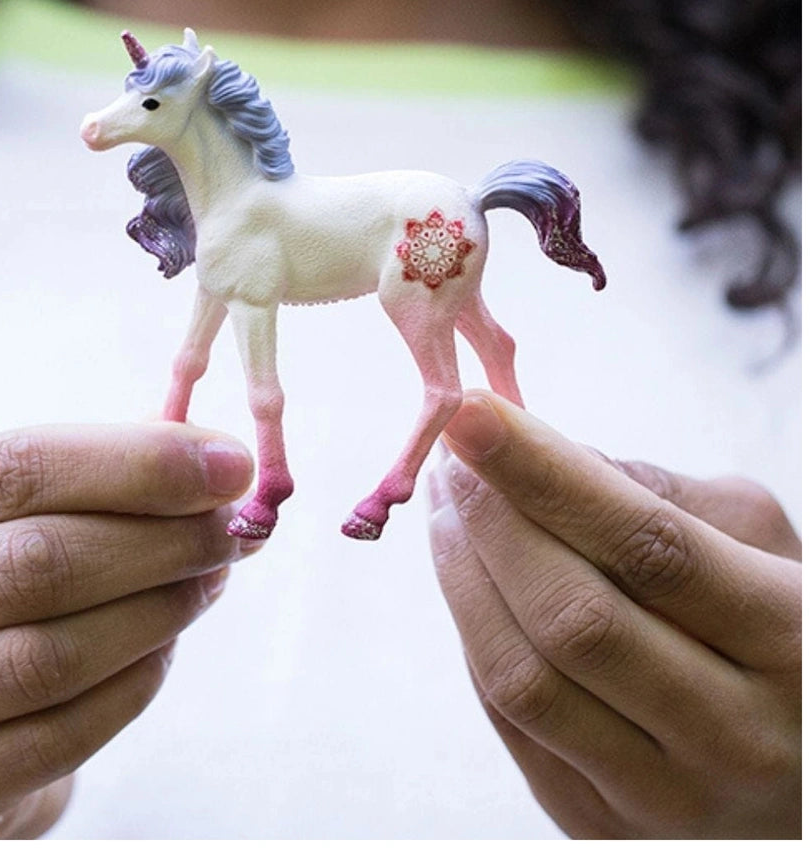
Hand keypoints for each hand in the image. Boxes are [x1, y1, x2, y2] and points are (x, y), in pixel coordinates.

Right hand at [0, 421, 255, 838]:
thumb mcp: (3, 507)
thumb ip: (102, 475)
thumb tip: (218, 462)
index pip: (19, 467)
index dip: (140, 463)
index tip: (230, 464)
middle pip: (39, 561)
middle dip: (163, 540)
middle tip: (229, 530)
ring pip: (53, 655)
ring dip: (161, 610)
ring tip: (209, 580)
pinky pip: (63, 734)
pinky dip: (138, 680)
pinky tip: (167, 644)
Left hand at [429, 391, 799, 837]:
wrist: (801, 778)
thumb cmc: (782, 635)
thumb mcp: (762, 548)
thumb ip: (661, 496)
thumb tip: (539, 455)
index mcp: (790, 644)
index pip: (648, 546)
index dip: (546, 474)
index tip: (473, 413)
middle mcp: (733, 736)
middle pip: (573, 617)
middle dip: (493, 520)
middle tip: (452, 452)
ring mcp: (664, 800)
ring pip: (523, 679)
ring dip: (462, 576)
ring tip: (445, 506)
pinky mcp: (598, 827)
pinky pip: (509, 721)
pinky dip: (473, 633)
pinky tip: (465, 574)